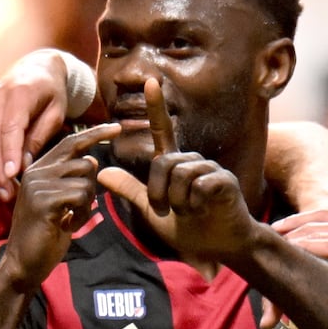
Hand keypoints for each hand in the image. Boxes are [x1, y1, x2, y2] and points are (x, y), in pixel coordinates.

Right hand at [0, 50, 94, 201]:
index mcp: (19, 93)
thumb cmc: (51, 93)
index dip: (9, 155)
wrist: (36, 69)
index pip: (10, 129)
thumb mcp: (56, 113)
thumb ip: (40, 136)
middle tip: (7, 195)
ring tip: (4, 191)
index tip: (12, 178)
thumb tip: (23, 165)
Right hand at [1, 121, 119, 291]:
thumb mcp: (61, 202)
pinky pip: (80, 196)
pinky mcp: (44, 200)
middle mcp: (36, 172)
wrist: (23, 263)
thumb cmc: (44, 234)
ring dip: (86, 205)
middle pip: (84, 162)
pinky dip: (82, 215)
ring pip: (86, 181)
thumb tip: (92, 159)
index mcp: (39, 169)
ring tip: (70, 220)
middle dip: (91, 187)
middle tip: (77, 210)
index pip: (70, 143)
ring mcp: (38, 185)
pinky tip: (67, 226)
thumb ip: (72, 180)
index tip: (117, 127)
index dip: (94, 134)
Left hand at [96, 77, 254, 262]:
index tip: (150, 81)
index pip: (163, 131)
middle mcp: (192, 161)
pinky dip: (196, 203)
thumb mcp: (153, 212)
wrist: (220, 247)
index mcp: (175, 165)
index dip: (156, 107)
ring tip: (190, 212)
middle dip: (158, 193)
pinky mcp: (225, 181)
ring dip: (178, 201)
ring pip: (180, 174)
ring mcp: (210, 169)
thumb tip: (102, 172)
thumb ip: (130, 191)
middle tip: (168, 211)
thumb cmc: (190, 228)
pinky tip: (204, 210)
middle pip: (162, 163)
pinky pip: (199, 184)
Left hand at [271, 209, 327, 302]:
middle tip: (265, 231)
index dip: (300, 220)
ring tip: (269, 240)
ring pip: (318, 230)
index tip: (279, 227)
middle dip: (288, 224)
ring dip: (291, 234)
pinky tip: (291, 250)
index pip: (325, 216)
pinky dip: (308, 246)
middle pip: (315, 218)